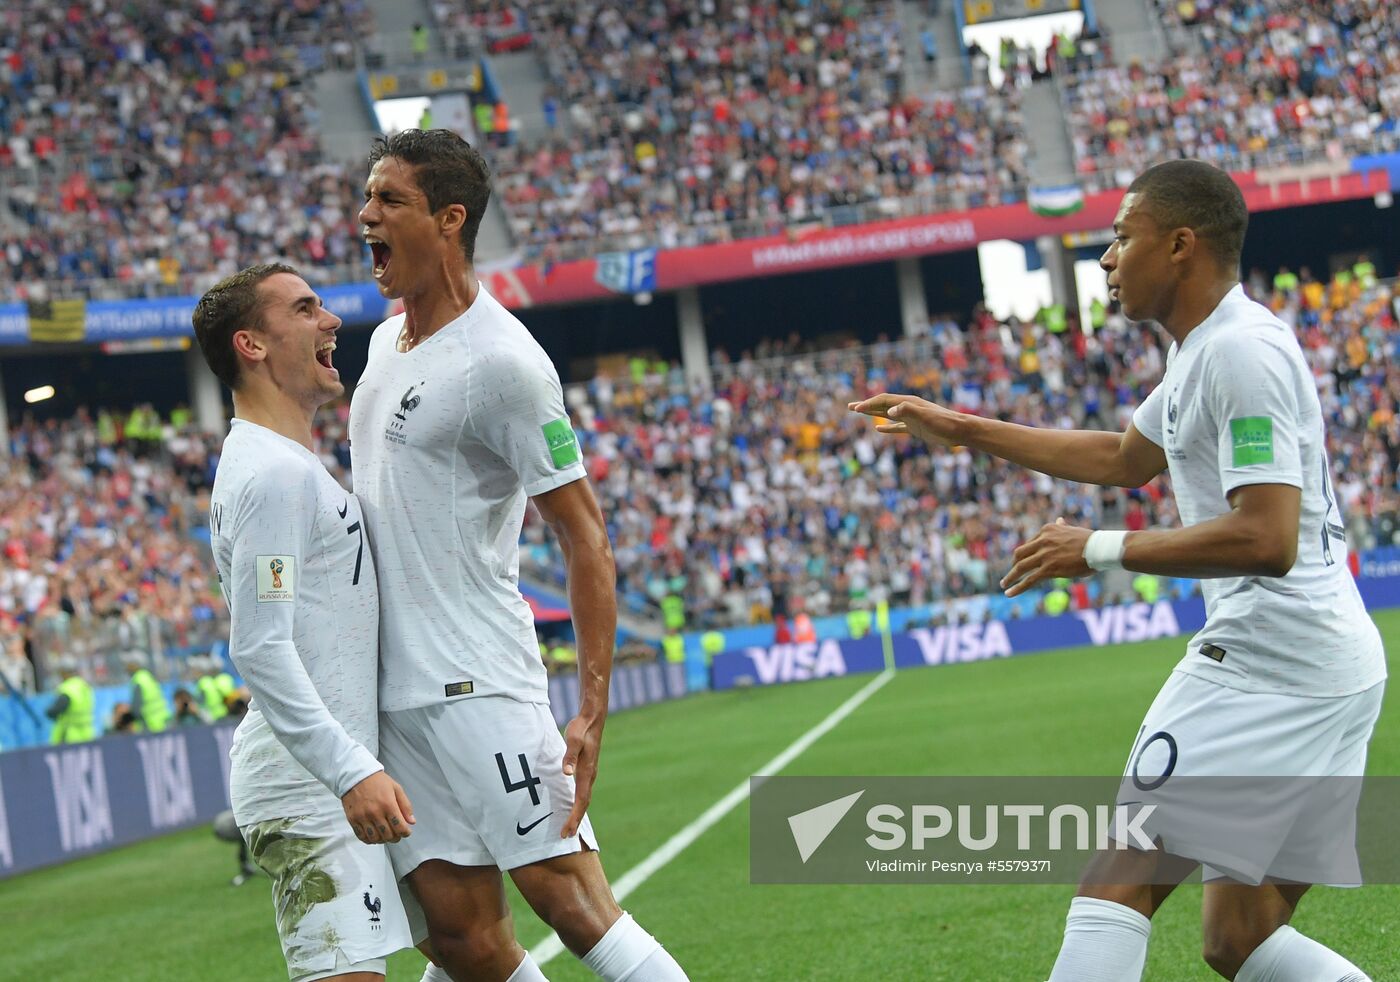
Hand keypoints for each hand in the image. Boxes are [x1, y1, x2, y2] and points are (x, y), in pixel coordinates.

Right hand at [342, 770, 414, 843]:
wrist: (356, 776)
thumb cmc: (378, 782)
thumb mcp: (396, 789)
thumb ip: (405, 806)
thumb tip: (412, 822)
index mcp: (388, 804)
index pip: (400, 827)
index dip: (405, 833)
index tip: (406, 832)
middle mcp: (375, 813)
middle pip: (388, 835)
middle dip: (395, 838)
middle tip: (397, 834)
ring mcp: (363, 817)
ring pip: (375, 838)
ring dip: (383, 840)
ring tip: (385, 835)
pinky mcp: (353, 819)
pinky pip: (362, 836)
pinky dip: (369, 840)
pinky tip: (374, 836)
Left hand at [560, 712, 604, 838]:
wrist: (593, 718)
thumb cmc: (582, 728)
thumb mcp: (573, 740)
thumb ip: (569, 756)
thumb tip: (567, 773)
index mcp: (587, 772)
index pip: (581, 800)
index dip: (574, 817)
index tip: (567, 831)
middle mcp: (590, 776)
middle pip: (583, 804)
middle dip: (575, 820)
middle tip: (566, 836)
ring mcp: (589, 773)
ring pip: (584, 798)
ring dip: (577, 813)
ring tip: (569, 826)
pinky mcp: (586, 769)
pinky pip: (582, 791)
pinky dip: (577, 803)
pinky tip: (572, 806)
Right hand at [848, 392, 967, 446]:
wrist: (960, 430)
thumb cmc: (944, 423)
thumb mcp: (925, 416)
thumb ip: (907, 411)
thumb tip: (889, 411)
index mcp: (907, 403)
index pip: (883, 401)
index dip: (868, 404)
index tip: (855, 409)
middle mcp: (907, 408)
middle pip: (882, 405)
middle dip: (866, 406)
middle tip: (849, 407)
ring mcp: (910, 418)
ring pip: (887, 415)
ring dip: (873, 414)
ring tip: (859, 413)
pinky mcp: (915, 428)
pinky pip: (896, 427)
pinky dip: (886, 428)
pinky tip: (878, 430)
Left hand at [1000, 519, 1091, 596]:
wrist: (1099, 548)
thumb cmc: (1090, 541)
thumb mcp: (1072, 530)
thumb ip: (1062, 526)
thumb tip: (1059, 520)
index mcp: (1047, 530)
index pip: (1030, 543)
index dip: (1025, 555)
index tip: (1022, 562)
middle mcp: (1043, 540)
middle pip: (1020, 553)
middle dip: (1013, 564)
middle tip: (1011, 574)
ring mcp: (1044, 555)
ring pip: (1021, 567)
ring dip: (1010, 577)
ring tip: (1004, 585)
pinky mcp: (1049, 568)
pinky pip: (1029, 580)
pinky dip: (1017, 588)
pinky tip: (1009, 593)